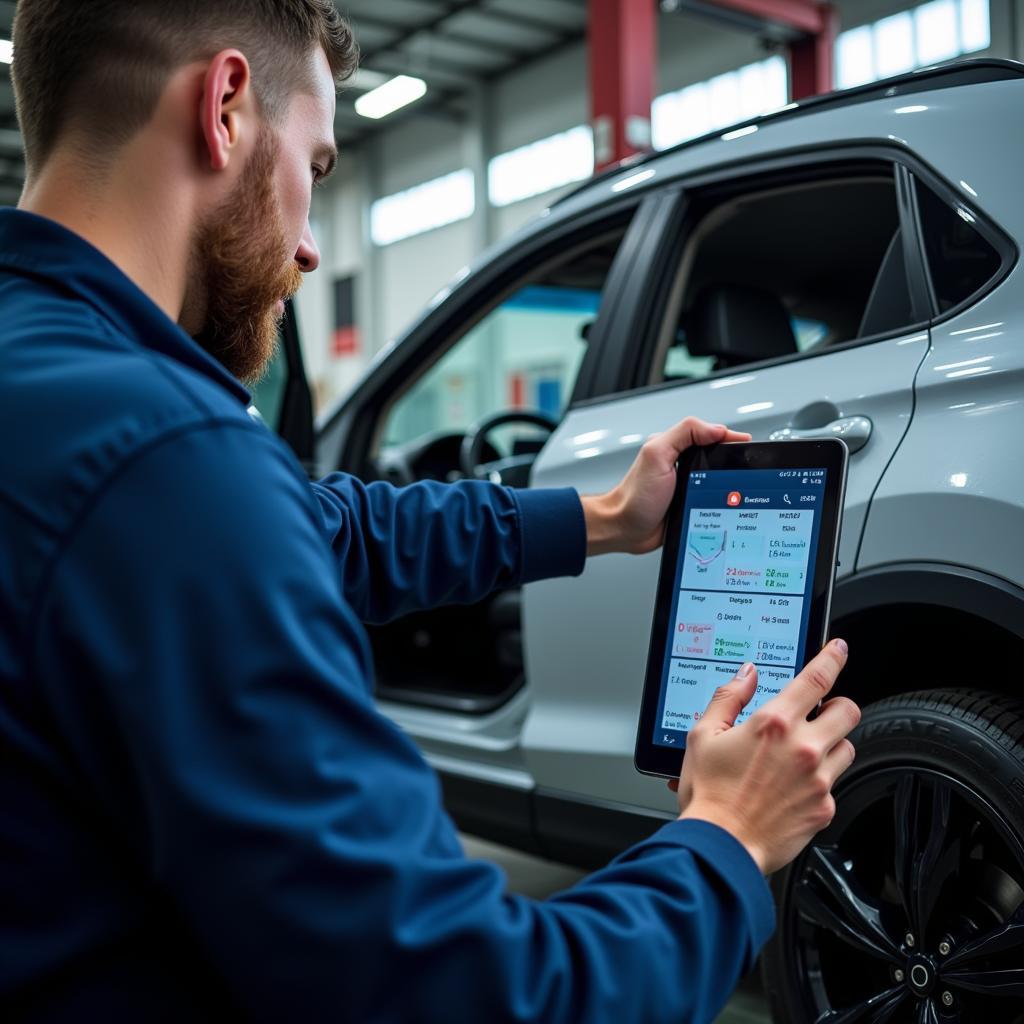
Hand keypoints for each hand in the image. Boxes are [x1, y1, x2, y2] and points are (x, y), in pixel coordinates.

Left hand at [582, 417, 750, 555]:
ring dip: (730, 485)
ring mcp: (689, 486)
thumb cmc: (635, 496)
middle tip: (745, 469)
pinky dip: (723, 503)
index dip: (729, 438)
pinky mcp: (692, 505)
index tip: (745, 444)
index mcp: (676, 448)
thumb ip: (684, 433)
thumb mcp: (657, 455)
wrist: (626, 530)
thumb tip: (717, 429)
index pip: (710, 435)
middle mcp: (682, 465)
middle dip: (732, 462)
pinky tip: (729, 506)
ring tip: (741, 488)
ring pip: (719, 480)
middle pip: (718, 457)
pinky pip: (714, 500)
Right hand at [672, 640, 859, 874]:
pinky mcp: (823, 808)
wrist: (721, 846)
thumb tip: (745, 675)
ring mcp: (818, 780)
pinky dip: (820, 780)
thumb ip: (727, 698)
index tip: (838, 650)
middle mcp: (803, 748)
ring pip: (847, 747)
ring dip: (831, 744)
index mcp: (774, 724)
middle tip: (822, 711)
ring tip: (805, 753)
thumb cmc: (709, 794)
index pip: (816, 679)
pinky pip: (835, 784)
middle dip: (838, 706)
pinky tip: (795, 787)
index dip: (832, 658)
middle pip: (848, 711)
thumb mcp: (702, 735)